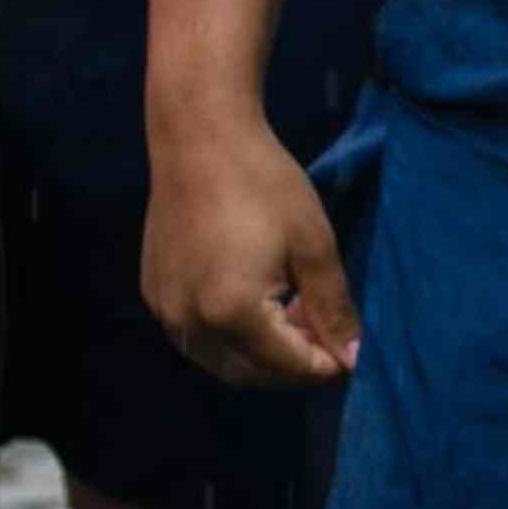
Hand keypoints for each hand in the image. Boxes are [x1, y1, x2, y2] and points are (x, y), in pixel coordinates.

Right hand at [141, 99, 359, 387]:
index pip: (288, 366)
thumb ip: (333, 308)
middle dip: (292, 363)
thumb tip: (353, 359)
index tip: (351, 350)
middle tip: (321, 328)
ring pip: (219, 359)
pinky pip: (195, 333)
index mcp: (232, 314)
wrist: (199, 135)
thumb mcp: (313, 243)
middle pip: (250, 373)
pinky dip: (228, 333)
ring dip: (259, 353)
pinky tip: (253, 294)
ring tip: (290, 309)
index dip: (326, 364)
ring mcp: (165, 309)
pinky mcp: (154, 292)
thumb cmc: (263, 182)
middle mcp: (190, 323)